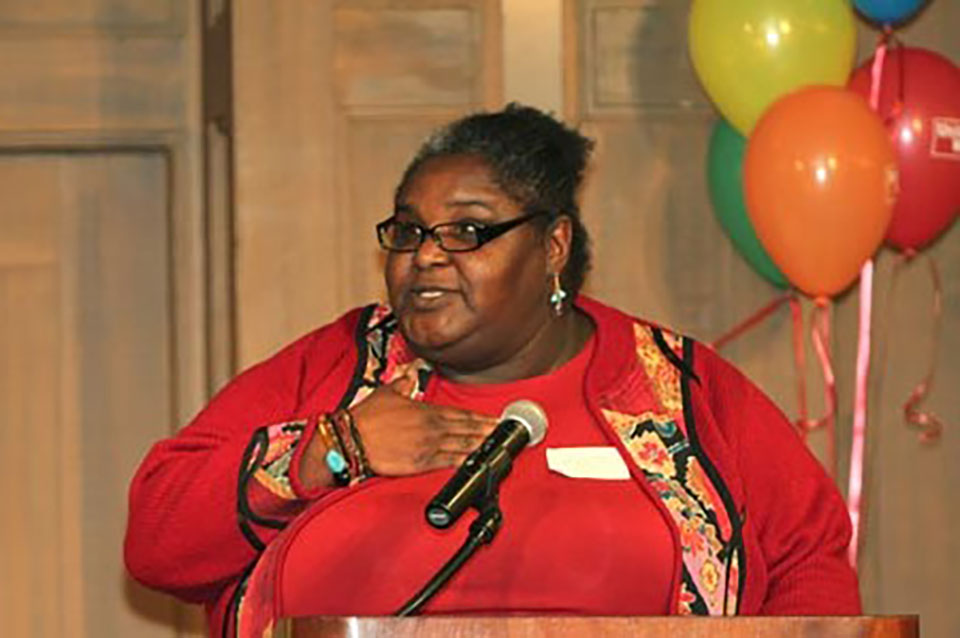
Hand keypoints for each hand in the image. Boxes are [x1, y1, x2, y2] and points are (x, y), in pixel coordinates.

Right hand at [351, 375, 498, 475]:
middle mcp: (431, 427)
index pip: (460, 414)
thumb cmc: (366, 417)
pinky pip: (448, 462)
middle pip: (466, 429)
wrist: (351, 438)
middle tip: (504, 433)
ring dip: (481, 445)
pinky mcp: (420, 463)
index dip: (479, 418)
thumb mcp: (386, 393)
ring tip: (497, 446)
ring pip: (462, 445)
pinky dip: (464, 461)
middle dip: (487, 431)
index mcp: (426, 410)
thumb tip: (409, 377)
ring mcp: (428, 445)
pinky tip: (476, 462)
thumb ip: (402, 385)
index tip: (495, 420)